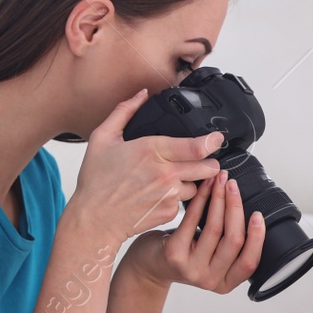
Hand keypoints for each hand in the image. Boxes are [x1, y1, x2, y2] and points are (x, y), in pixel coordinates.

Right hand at [70, 87, 224, 242]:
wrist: (94, 218)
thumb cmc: (96, 180)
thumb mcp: (103, 138)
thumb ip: (124, 111)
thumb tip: (142, 94)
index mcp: (151, 150)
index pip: (196, 147)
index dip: (212, 142)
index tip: (218, 138)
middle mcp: (165, 173)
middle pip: (208, 167)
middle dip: (209, 163)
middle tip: (201, 160)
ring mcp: (170, 195)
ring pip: (197, 185)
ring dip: (191, 182)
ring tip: (170, 179)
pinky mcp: (170, 212)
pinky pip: (185, 202)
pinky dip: (177, 198)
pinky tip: (159, 195)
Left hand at [124, 170, 265, 293]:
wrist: (150, 265)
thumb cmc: (185, 255)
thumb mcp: (212, 258)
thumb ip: (229, 247)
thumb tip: (251, 213)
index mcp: (225, 283)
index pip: (249, 262)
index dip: (257, 238)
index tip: (258, 215)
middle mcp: (210, 280)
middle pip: (233, 241)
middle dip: (236, 208)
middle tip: (234, 185)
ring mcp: (191, 269)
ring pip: (214, 229)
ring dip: (220, 199)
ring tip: (221, 180)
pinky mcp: (174, 255)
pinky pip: (192, 221)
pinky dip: (201, 200)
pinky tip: (204, 187)